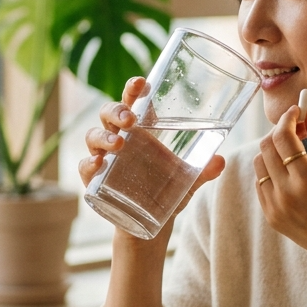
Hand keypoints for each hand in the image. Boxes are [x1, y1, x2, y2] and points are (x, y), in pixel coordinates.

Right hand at [79, 76, 225, 242]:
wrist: (151, 224)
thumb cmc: (168, 190)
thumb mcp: (189, 180)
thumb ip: (204, 170)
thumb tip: (221, 161)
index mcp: (142, 129)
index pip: (133, 101)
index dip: (133, 89)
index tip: (141, 82)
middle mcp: (120, 138)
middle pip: (109, 113)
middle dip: (117, 112)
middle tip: (130, 119)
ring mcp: (105, 158)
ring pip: (93, 136)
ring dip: (104, 136)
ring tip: (118, 144)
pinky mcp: (95, 181)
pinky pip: (85, 168)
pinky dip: (89, 164)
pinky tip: (99, 165)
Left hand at [254, 106, 306, 274]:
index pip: (282, 137)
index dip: (288, 119)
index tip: (297, 112)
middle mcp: (286, 194)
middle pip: (266, 147)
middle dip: (280, 131)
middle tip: (299, 130)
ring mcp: (275, 207)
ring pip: (259, 164)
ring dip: (273, 151)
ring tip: (295, 151)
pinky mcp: (271, 216)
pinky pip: (260, 183)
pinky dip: (270, 171)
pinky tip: (290, 172)